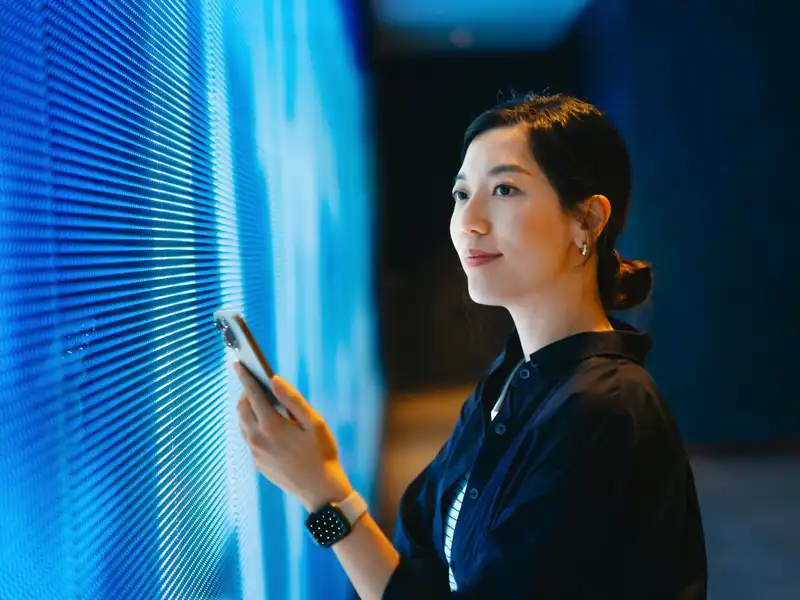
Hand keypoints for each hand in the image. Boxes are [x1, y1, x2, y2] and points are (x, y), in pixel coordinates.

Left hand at [234, 362, 352, 510]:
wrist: (321, 491)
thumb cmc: (322, 453)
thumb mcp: (314, 422)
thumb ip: (292, 399)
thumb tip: (274, 379)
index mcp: (271, 425)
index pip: (253, 394)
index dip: (245, 377)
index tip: (237, 363)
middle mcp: (258, 439)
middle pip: (243, 409)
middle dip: (246, 393)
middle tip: (257, 384)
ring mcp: (256, 453)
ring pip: (243, 425)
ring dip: (249, 410)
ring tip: (262, 402)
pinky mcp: (259, 463)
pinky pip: (250, 439)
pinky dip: (254, 426)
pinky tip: (268, 425)